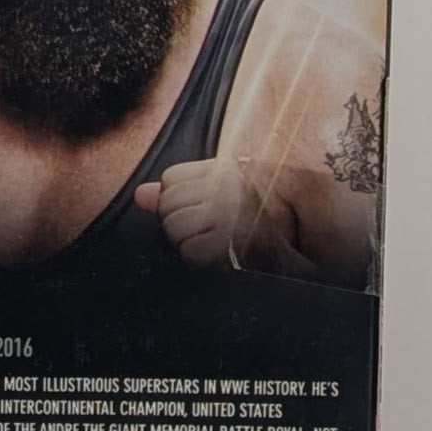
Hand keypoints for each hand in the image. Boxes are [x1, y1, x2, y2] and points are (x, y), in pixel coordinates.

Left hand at [133, 158, 252, 268]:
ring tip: (212, 242)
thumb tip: (140, 195)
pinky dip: (198, 260)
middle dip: (178, 225)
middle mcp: (226, 186)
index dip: (177, 201)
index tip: (201, 211)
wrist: (291, 251)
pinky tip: (217, 256)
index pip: (170, 180)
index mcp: (224, 170)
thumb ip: (178, 193)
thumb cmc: (251, 224)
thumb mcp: (217, 198)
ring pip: (173, 228)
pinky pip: (188, 252)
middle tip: (207, 231)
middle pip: (167, 204)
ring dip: (186, 243)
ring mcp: (228, 212)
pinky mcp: (229, 240)